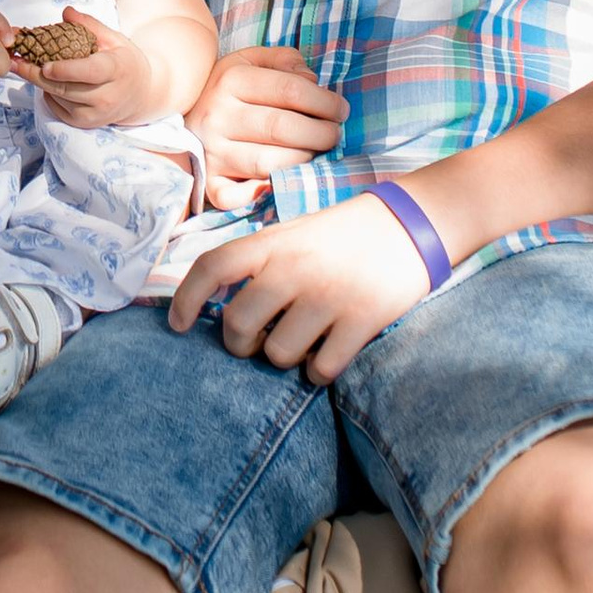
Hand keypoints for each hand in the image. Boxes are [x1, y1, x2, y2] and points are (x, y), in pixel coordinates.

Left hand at [32, 7, 160, 129]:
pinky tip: (45, 81)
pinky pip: (57, 109)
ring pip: (58, 99)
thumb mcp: (113, 38)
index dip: (65, 70)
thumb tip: (66, 12)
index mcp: (116, 70)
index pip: (89, 72)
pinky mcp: (85, 124)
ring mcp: (95, 114)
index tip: (45, 65)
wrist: (140, 94)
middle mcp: (107, 97)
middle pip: (66, 88)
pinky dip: (47, 94)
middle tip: (15, 60)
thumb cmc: (124, 61)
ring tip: (23, 65)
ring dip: (39, 82)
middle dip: (36, 74)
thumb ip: (89, 24)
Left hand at [167, 190, 432, 379]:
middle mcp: (294, 268)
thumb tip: (223, 308)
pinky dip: (319, 371)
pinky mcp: (361, 320)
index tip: (179, 326)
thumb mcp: (296, 233)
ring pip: (278, 354)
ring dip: (284, 358)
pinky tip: (329, 352)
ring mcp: (328, 295)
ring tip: (302, 340)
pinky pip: (321, 370)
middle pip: (237, 326)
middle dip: (241, 344)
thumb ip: (261, 263)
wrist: (412, 222)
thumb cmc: (345, 233)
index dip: (185, 299)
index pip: (212, 266)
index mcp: (274, 242)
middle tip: (257, 340)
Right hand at [189, 43, 348, 190]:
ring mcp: (210, 151)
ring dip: (301, 161)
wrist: (176, 112)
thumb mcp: (251, 60)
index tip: (341, 110)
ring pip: (267, 163)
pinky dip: (256, 196)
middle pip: (282, 127)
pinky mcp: (207, 180)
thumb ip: (284, 61)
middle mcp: (218, 115)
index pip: (290, 90)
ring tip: (314, 154)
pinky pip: (232, 196)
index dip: (324, 101)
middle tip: (335, 135)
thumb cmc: (228, 88)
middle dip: (321, 133)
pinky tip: (276, 186)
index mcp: (231, 79)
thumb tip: (312, 81)